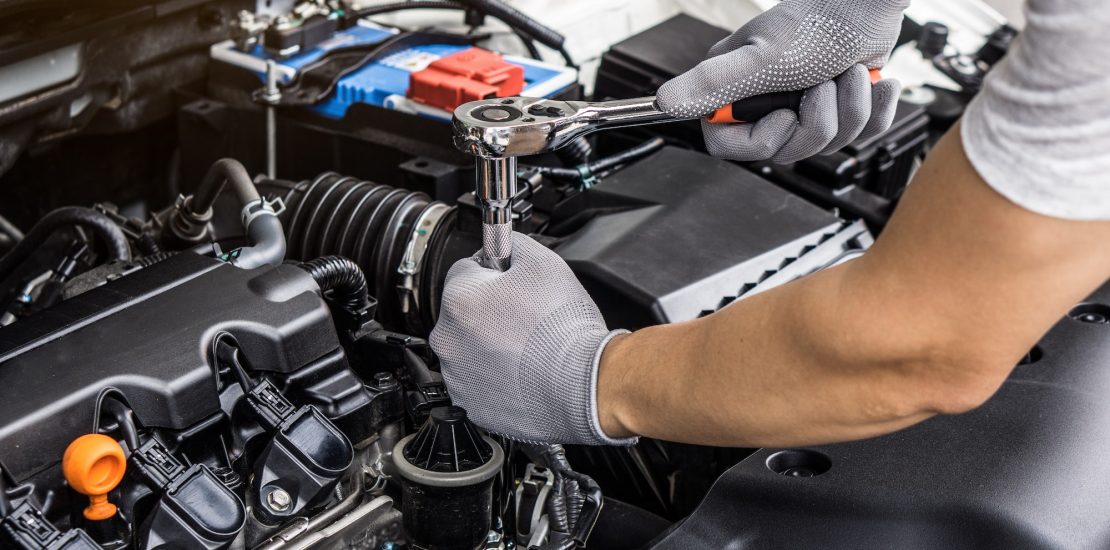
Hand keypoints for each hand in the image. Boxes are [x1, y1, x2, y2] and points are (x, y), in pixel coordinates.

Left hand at [430, 232, 633, 444]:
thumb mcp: (544, 263)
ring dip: (488, 345)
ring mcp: (457, 374)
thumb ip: (513, 243)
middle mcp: (448, 338)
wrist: (582, 385)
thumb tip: (503, 243)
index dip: (493, 274)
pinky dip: (493, 377)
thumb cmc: (564, 329)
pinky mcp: (469, 403)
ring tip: (526, 347)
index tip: (511, 284)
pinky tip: (520, 371)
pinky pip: (476, 382)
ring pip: (468, 348)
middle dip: (488, 311)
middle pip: (464, 312)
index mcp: (460, 299)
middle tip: (524, 318)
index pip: (464, 270)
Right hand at [656, 0, 908, 162]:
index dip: (765, 138)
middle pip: (786, 148)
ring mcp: (804, 103)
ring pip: (827, 143)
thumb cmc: (819, 20)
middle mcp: (766, 98)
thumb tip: (665, 102)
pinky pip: (859, 133)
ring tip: (850, 74)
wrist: (871, 1)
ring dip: (851, 107)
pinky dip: (875, 108)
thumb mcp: (761, 58)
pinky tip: (874, 81)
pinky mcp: (839, 103)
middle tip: (822, 83)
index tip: (785, 113)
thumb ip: (711, 84)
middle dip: (818, 120)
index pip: (730, 145)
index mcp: (736, 88)